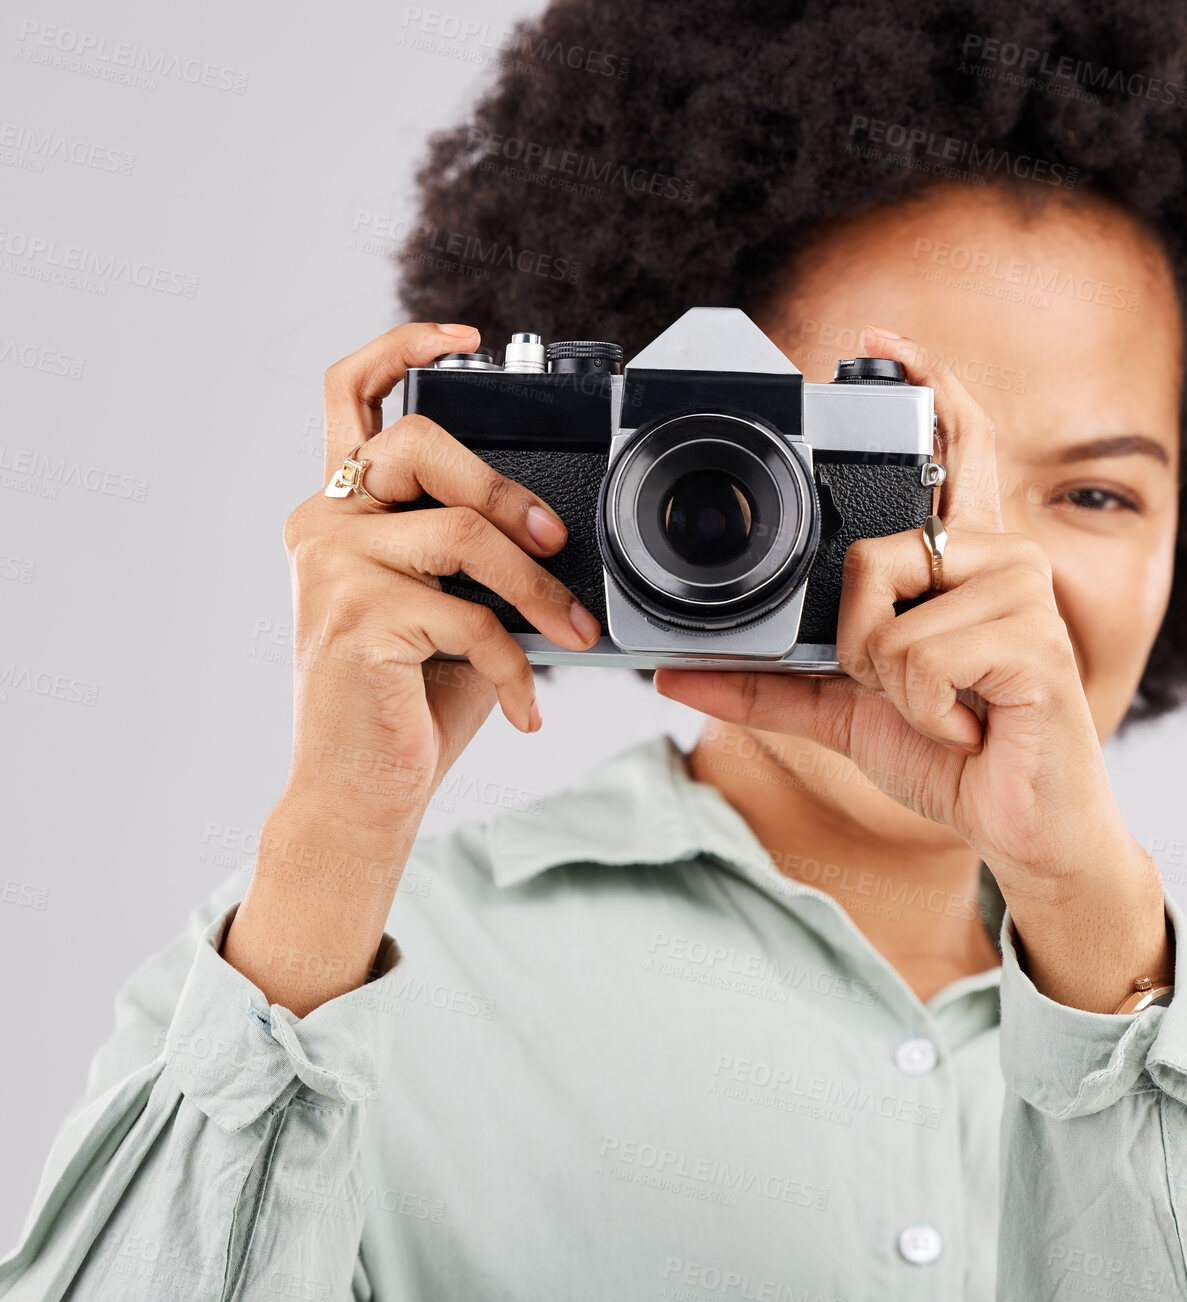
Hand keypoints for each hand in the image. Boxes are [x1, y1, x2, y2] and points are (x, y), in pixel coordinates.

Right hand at [281, 321, 601, 828]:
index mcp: (344, 508)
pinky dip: (515, 664)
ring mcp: (330, 567)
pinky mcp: (352, 619)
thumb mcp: (450, 604)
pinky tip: (527, 706)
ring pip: (462, 533)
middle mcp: (323, 522)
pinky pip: (468, 618)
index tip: (465, 336)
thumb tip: (556, 523)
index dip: (404, 346)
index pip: (351, 393)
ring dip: (539, 589)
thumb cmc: (411, 698)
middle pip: (424, 444)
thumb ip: (475, 549)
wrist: (361, 790)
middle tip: (559, 546)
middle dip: (510, 492)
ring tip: (574, 635)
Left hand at [654, 326, 1167, 1010]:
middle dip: (858, 642)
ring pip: (885, 616)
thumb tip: (673, 674)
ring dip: (891, 687)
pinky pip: (916, 658)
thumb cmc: (950, 753)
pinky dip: (922, 710)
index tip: (879, 343)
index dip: (924, 387)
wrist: (1018, 823)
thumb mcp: (843, 711)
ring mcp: (1022, 590)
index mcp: (958, 558)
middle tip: (907, 687)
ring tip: (946, 707)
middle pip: (870, 552)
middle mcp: (998, 555)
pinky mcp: (1034, 640)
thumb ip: (765, 685)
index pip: (954, 446)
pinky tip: (971, 722)